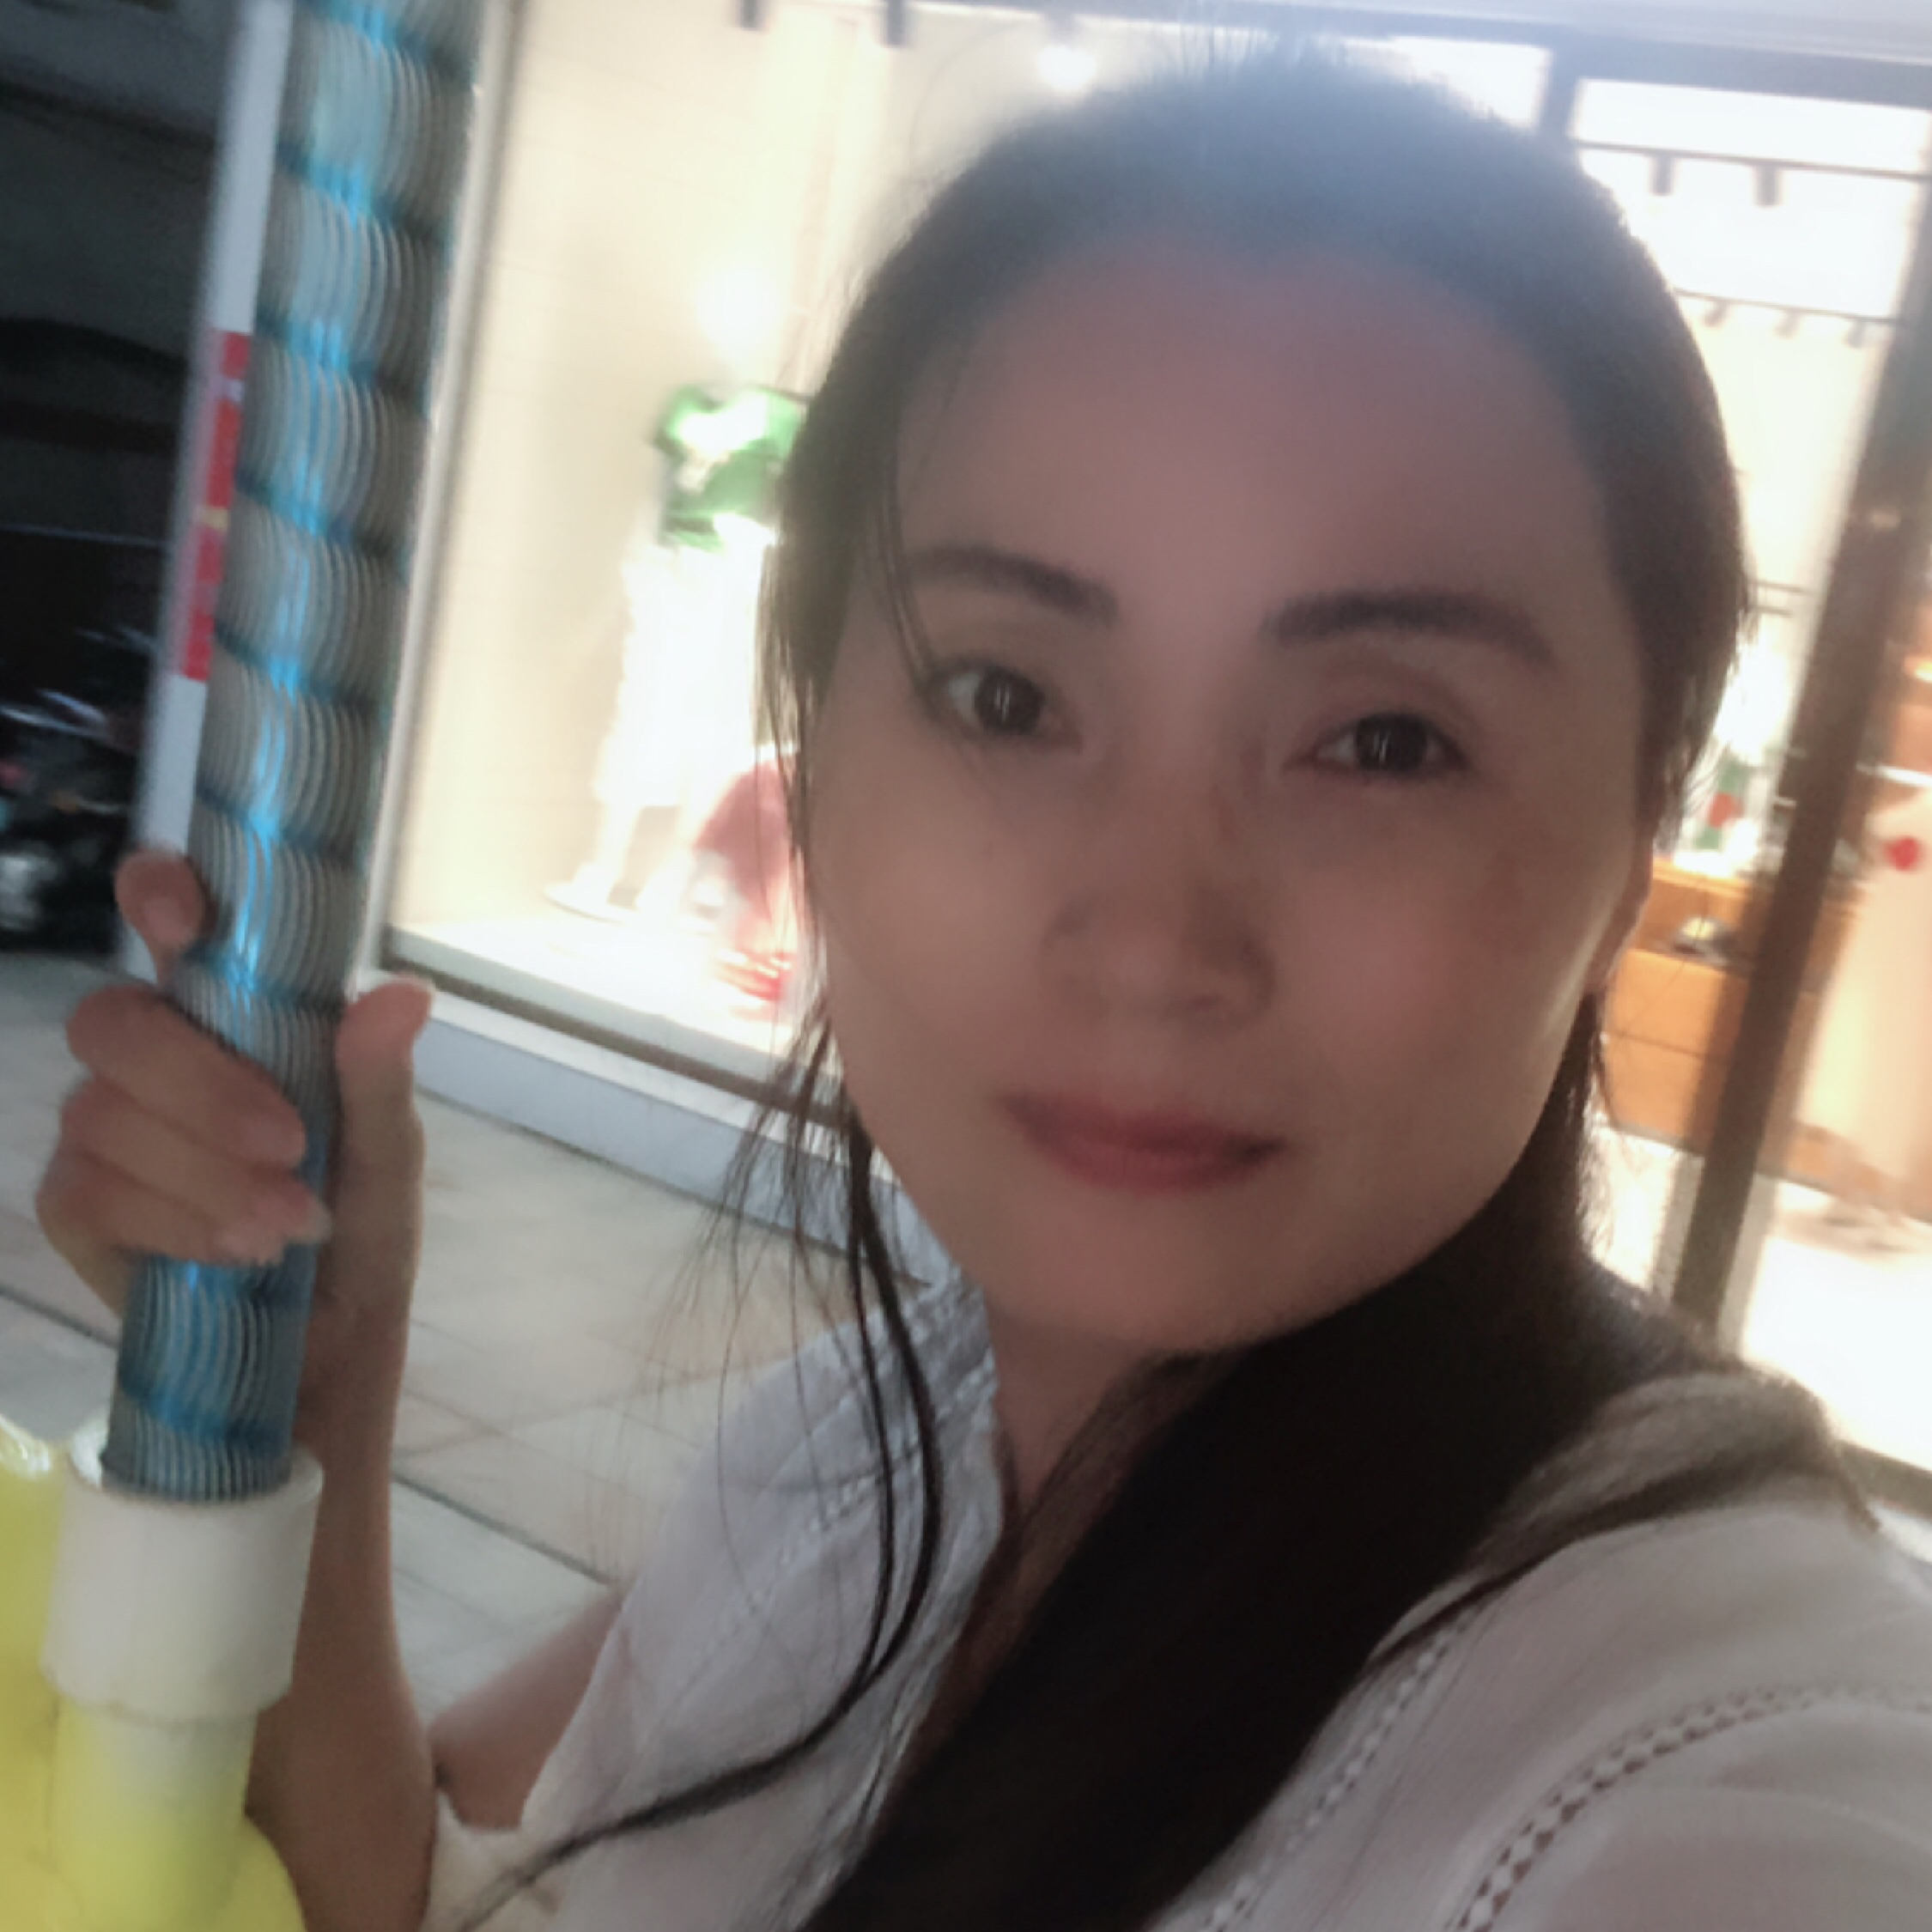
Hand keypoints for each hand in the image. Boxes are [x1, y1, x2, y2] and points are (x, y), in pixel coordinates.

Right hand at [36, 849, 434, 1431]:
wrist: (328, 1351)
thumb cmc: (356, 1226)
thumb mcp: (386, 1156)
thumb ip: (379, 1076)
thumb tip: (403, 993)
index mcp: (229, 1010)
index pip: (167, 915)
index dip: (159, 894)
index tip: (184, 917)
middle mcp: (153, 1055)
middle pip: (114, 1021)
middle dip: (200, 1086)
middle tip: (290, 1145)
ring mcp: (102, 1129)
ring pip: (103, 1114)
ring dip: (205, 1174)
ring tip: (289, 1227)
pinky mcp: (78, 1207)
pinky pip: (91, 1192)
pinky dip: (174, 1222)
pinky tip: (237, 1253)